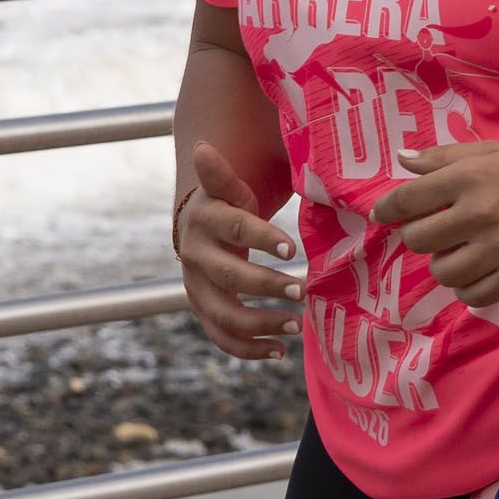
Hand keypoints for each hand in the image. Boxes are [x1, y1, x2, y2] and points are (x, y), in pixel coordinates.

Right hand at [174, 142, 298, 360]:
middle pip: (229, 276)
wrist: (201, 226)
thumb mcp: (230, 184)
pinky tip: (279, 351)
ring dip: (259, 323)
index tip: (292, 249)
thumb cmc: (230, 202)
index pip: (236, 228)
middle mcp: (195, 255)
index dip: (263, 238)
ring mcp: (196, 287)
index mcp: (207, 218)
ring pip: (222, 313)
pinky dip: (247, 348)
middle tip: (303, 292)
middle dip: (266, 286)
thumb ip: (222, 173)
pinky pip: (220, 336)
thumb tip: (203, 147)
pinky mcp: (202, 309)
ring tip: (296, 326)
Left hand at [378, 143, 498, 310]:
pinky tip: (478, 271)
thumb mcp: (491, 152)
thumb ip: (444, 157)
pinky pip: (471, 295)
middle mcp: (480, 213)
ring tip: (462, 253)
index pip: (407, 199)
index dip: (387, 209)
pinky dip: (468, 287)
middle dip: (421, 237)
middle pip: (418, 240)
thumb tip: (401, 159)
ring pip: (443, 272)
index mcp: (470, 178)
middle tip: (439, 231)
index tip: (384, 215)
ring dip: (445, 264)